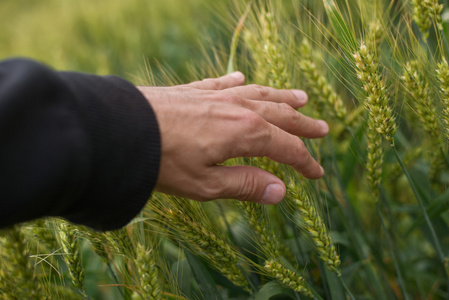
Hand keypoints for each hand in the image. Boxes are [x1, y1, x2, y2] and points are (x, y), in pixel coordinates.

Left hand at [137, 72, 327, 204]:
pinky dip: (237, 82)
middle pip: (280, 115)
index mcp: (246, 133)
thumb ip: (246, 185)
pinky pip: (223, 83)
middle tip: (322, 128)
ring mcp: (216, 96)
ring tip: (300, 97)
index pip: (286, 148)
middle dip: (302, 124)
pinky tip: (242, 77)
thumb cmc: (164, 162)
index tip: (316, 174)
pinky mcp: (193, 91)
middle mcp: (237, 109)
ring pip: (259, 93)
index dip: (304, 162)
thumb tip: (282, 192)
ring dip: (281, 96)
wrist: (121, 131)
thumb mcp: (207, 184)